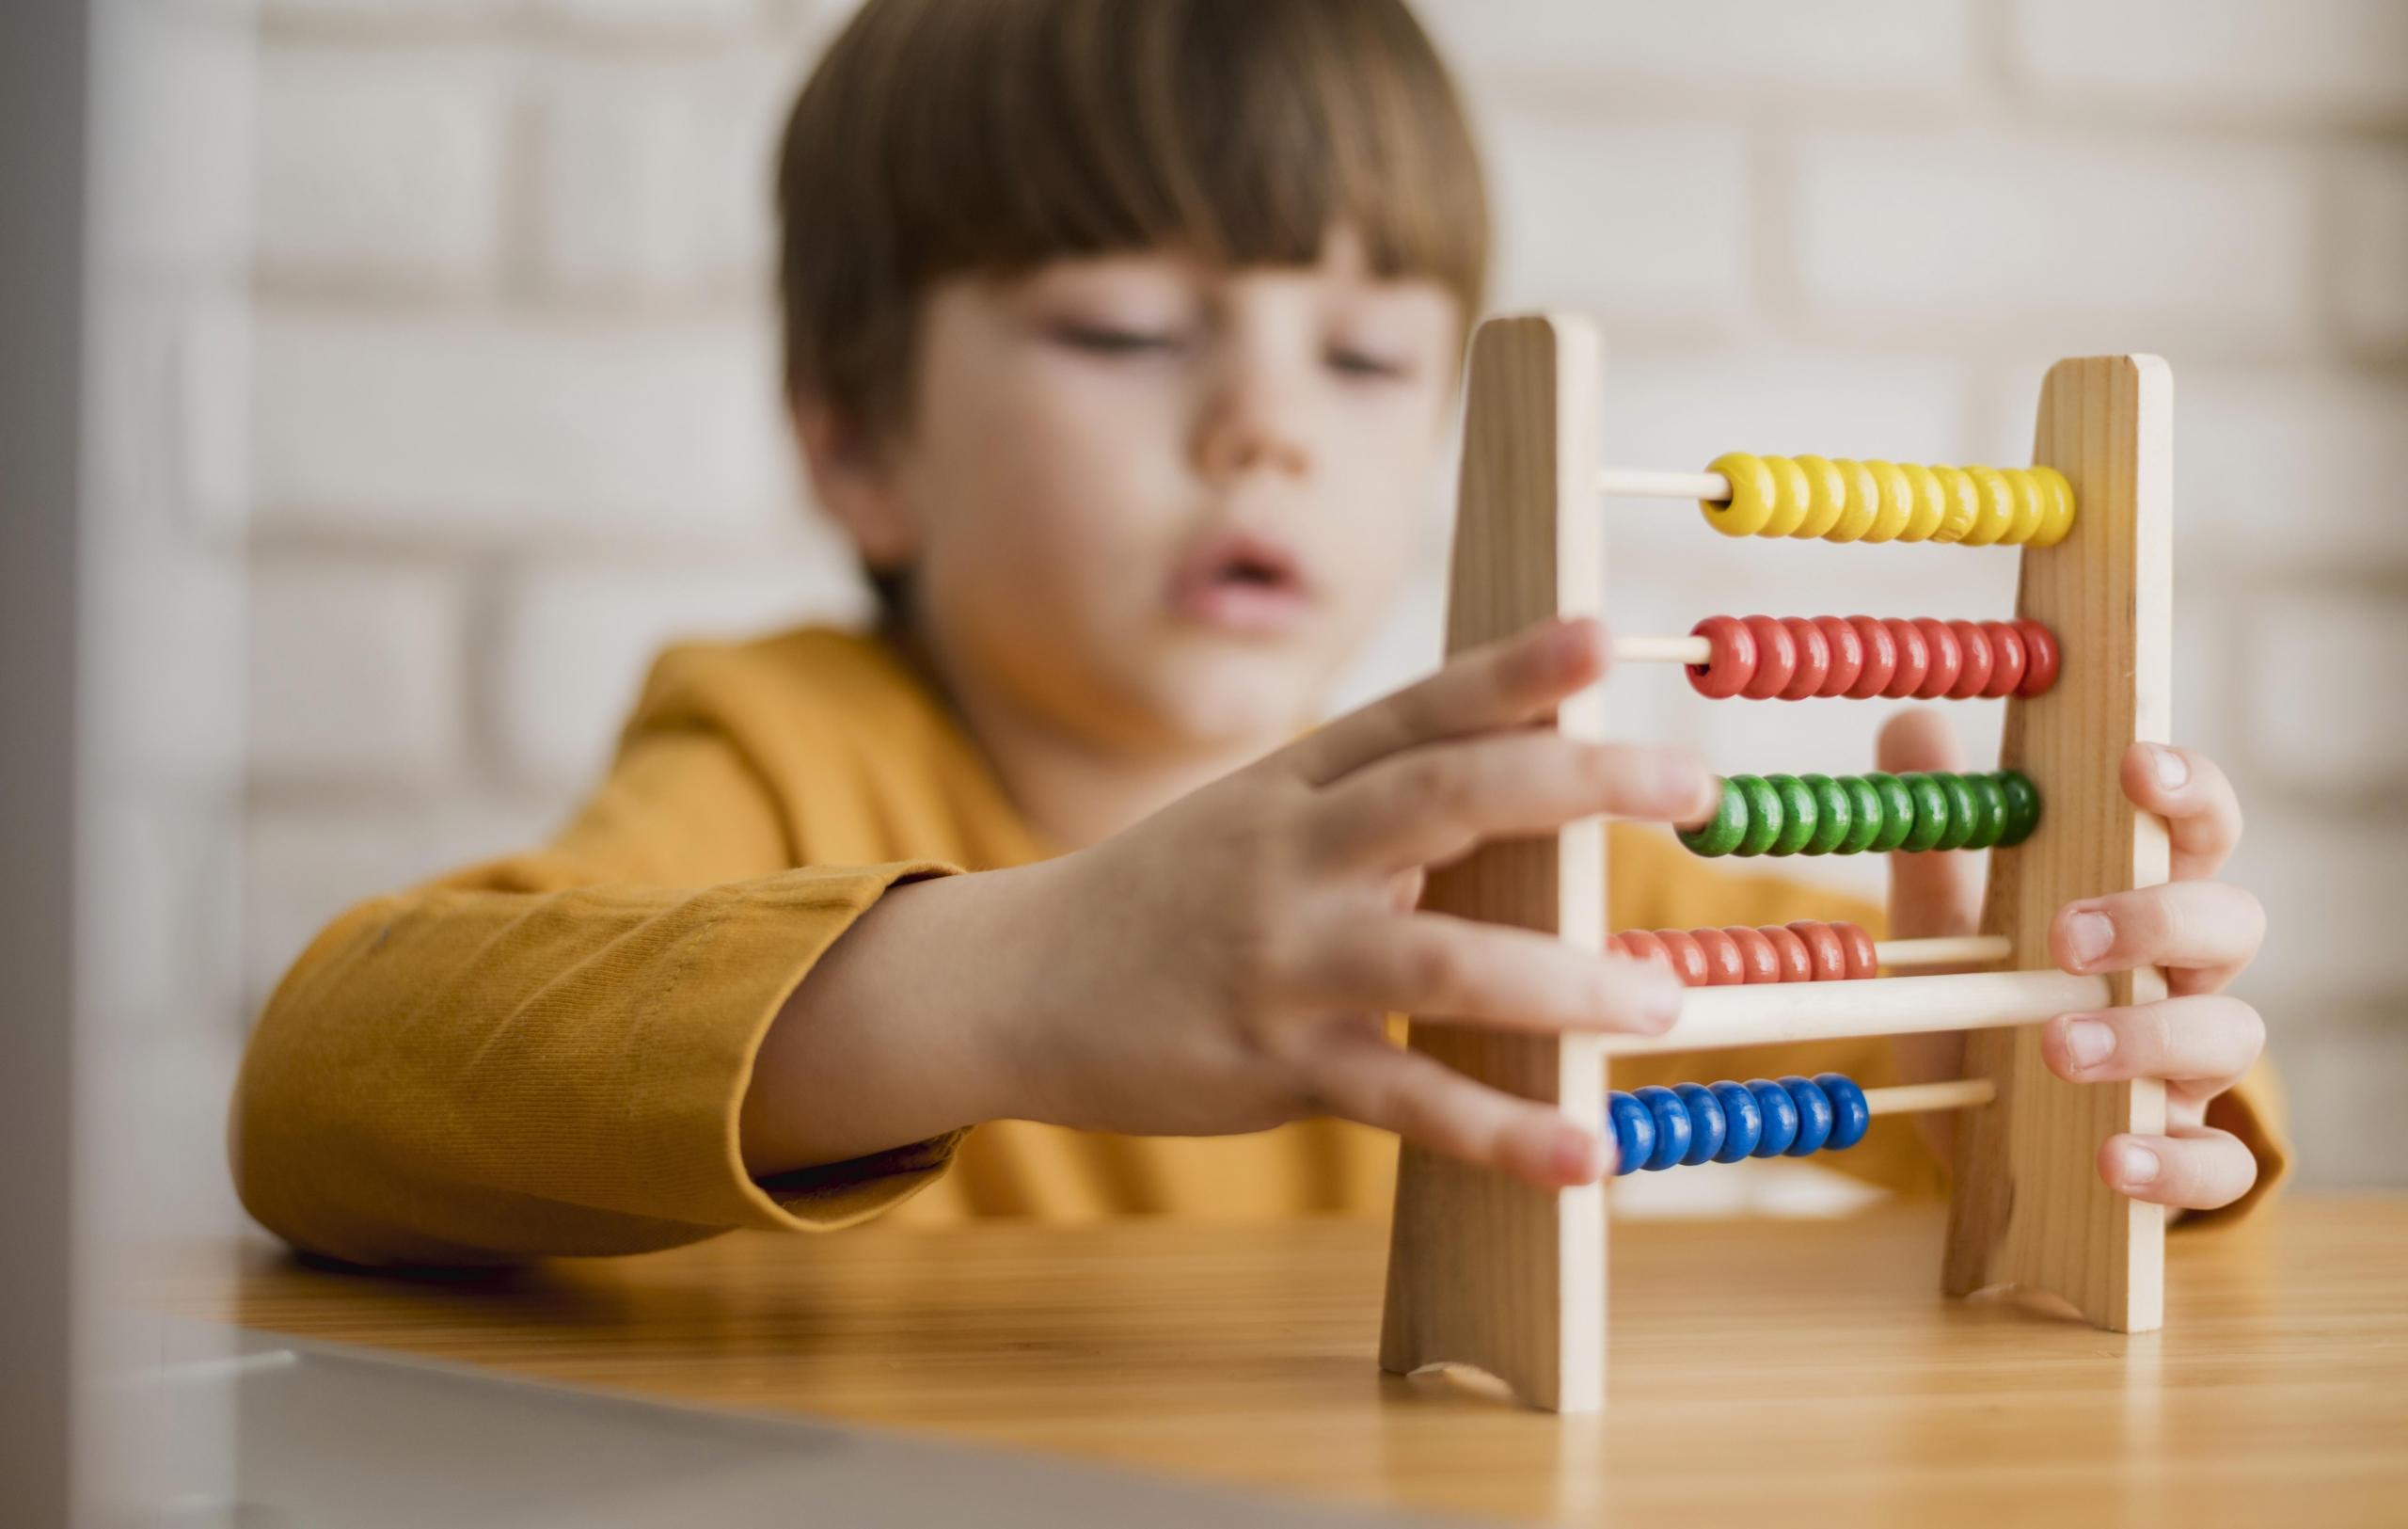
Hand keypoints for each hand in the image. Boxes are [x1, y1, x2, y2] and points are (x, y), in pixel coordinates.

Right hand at [998, 616, 1715, 1188]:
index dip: (1514, 670)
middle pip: (1446, 797)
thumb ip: (1379, 815)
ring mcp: (1281, 960)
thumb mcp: (1258, 822)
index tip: (1604, 636)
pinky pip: (1406, 1101)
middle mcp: (1291, 854)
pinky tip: (1582, 1156)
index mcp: (1296, 781)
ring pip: (1439, 962)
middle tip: (1693, 788)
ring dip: (1562, 982)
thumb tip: (1543, 811)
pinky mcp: (1273, 1062)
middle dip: (1578, 784)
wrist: (1013, 982)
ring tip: (1657, 1001)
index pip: (1419, 708)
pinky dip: (1501, 1131)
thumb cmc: (1169, 898)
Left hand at [1881, 710, 2266, 1212]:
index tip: (2135, 763)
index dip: (2187, 789)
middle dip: (2160, 917)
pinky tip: (2110, 1154)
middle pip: (2233, 921)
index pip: (2197, 830)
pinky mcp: (2178, 1155)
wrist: (1968, 1141)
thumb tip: (1912, 723)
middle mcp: (2182, 980)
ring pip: (2233, 1035)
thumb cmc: (1980, 1014)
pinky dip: (2173, 1161)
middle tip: (2067, 934)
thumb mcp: (1943, 932)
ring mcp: (2189, 1071)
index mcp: (2137, 905)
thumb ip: (1934, 842)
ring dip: (2148, 1036)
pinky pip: (2215, 1164)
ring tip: (2055, 1046)